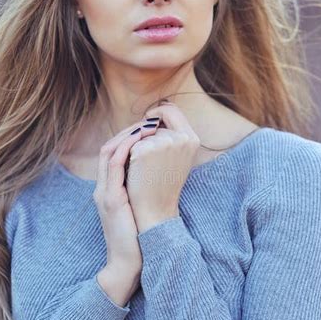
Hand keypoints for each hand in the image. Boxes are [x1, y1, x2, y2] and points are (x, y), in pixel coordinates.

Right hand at [93, 117, 161, 297]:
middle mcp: (103, 188)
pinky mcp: (111, 200)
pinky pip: (114, 166)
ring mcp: (104, 193)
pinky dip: (126, 149)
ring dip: (128, 136)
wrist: (128, 264)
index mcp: (109, 190)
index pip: (112, 154)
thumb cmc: (139, 240)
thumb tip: (161, 177)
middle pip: (107, 147)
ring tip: (147, 126)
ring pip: (108, 152)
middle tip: (148, 121)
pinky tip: (142, 142)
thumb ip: (143, 193)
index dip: (128, 138)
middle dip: (127, 131)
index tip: (149, 128)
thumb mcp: (139, 210)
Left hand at [125, 103, 200, 232]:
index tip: (147, 124)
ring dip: (136, 144)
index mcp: (192, 138)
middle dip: (145, 130)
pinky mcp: (144, 150)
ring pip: (141, 132)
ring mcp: (163, 142)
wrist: (155, 209)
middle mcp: (181, 138)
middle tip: (142, 152)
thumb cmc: (163, 184)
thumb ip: (172, 136)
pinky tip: (134, 168)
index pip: (171, 110)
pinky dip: (128, 152)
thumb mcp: (177, 157)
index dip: (157, 113)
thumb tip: (155, 117)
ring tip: (141, 166)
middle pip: (154, 119)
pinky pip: (130, 142)